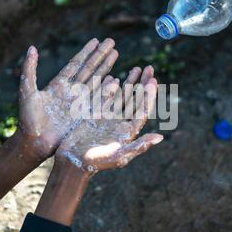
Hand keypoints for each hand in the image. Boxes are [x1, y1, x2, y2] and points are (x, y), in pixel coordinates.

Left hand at [18, 38, 118, 161]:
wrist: (35, 141)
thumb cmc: (28, 118)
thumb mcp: (27, 91)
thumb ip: (29, 69)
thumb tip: (31, 48)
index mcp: (58, 84)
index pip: (76, 64)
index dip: (86, 52)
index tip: (96, 40)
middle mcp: (71, 91)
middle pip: (89, 69)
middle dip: (100, 55)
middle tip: (112, 42)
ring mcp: (79, 102)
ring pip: (96, 81)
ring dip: (106, 67)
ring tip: (116, 54)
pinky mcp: (85, 114)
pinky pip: (99, 99)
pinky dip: (108, 89)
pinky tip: (117, 79)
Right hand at [34, 66, 162, 225]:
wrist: (72, 162)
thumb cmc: (97, 162)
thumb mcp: (118, 155)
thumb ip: (138, 146)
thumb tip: (160, 137)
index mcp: (128, 131)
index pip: (142, 110)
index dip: (149, 96)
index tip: (153, 81)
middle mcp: (120, 122)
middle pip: (135, 99)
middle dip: (142, 84)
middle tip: (149, 68)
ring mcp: (107, 117)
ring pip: (122, 95)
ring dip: (130, 82)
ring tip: (137, 68)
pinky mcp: (94, 114)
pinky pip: (104, 96)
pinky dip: (110, 86)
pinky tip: (115, 75)